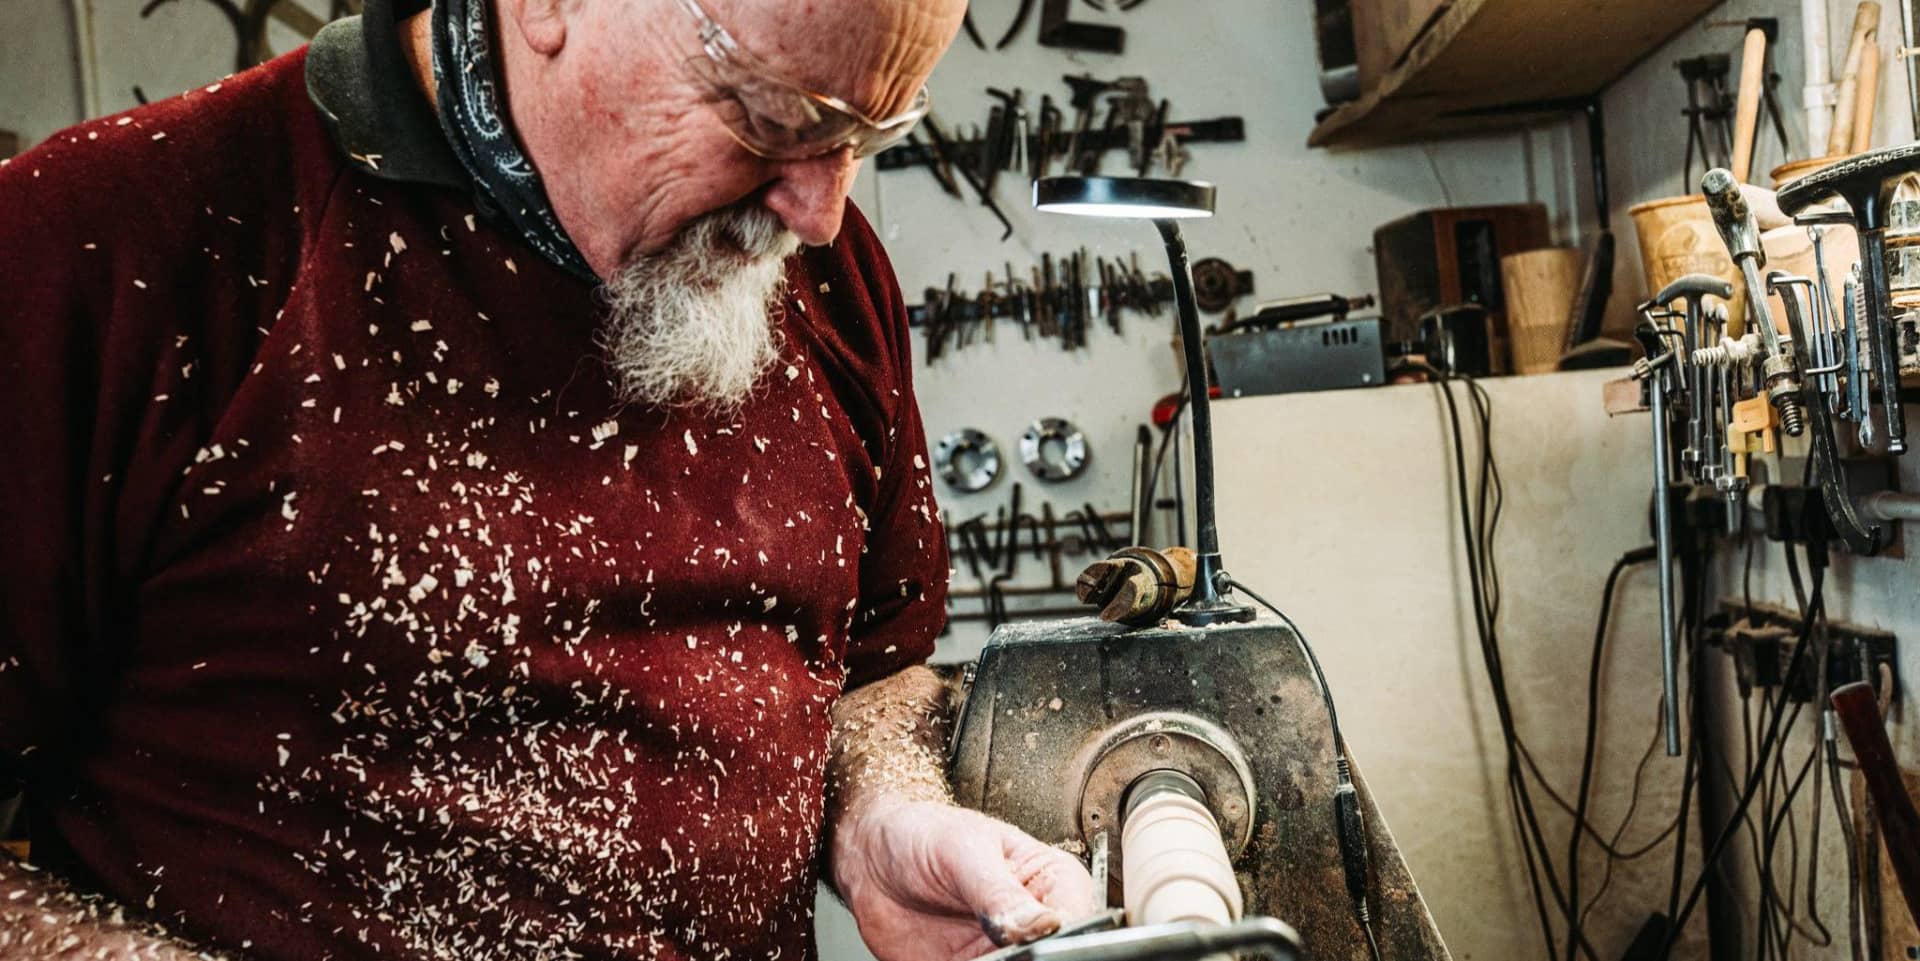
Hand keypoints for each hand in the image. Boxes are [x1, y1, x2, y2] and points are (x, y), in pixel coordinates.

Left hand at [831, 798, 1099, 960]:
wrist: (873, 858)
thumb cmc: (925, 835)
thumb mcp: (964, 851)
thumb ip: (999, 892)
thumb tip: (1041, 924)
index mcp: (1053, 883)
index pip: (1077, 921)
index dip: (1058, 938)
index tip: (1024, 941)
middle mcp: (1038, 925)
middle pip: (1054, 954)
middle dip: (1029, 957)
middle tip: (992, 951)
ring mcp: (1008, 953)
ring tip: (968, 952)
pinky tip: (952, 958)